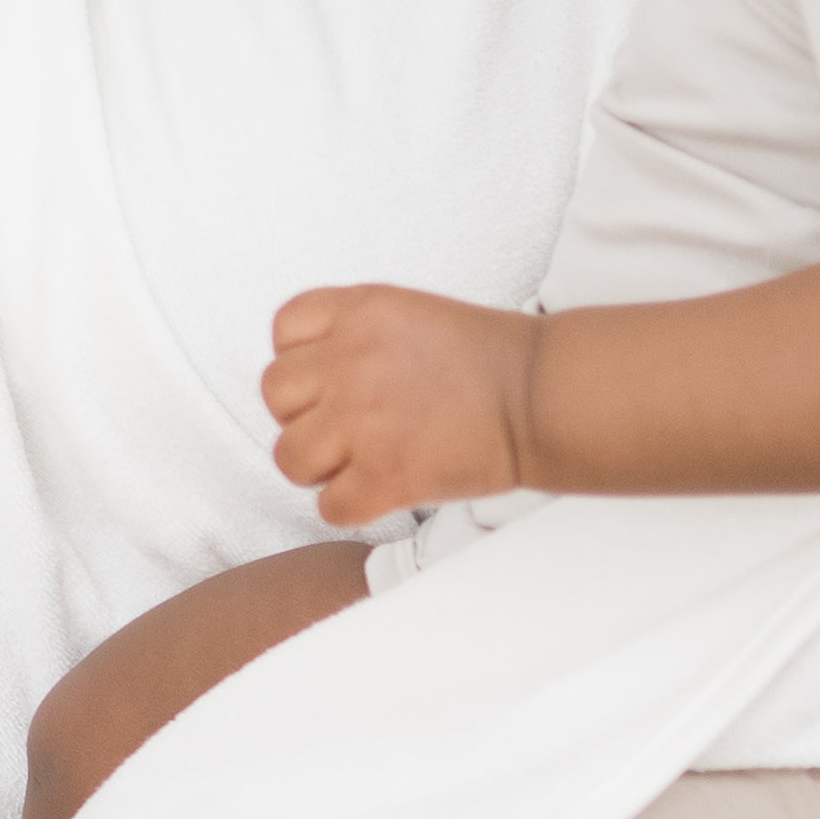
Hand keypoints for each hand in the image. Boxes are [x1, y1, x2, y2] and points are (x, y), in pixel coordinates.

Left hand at [263, 283, 536, 520]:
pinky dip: (352, 507)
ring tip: (360, 462)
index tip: (333, 378)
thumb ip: (355, 334)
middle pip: (275, 394)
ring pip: (289, 457)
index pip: (283, 331)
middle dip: (305, 414)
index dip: (302, 360)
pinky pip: (329, 507)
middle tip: (348, 427)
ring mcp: (362, 420)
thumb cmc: (491, 359)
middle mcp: (350, 360)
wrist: (544, 395)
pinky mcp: (384, 475)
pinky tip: (384, 491)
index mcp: (359, 311)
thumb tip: (311, 375)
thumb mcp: (409, 315)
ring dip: (320, 467)